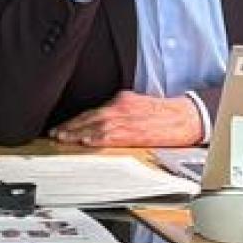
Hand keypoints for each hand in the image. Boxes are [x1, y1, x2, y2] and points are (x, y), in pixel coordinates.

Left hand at [48, 91, 202, 146]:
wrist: (185, 116)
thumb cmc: (162, 112)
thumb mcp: (136, 102)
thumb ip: (117, 109)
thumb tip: (99, 118)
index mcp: (121, 100)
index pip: (92, 111)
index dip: (75, 120)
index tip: (62, 126)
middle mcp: (121, 108)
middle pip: (90, 117)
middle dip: (71, 126)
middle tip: (56, 133)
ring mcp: (128, 120)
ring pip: (97, 126)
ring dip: (79, 133)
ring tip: (64, 138)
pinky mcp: (136, 131)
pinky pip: (113, 135)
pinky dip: (98, 138)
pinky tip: (87, 141)